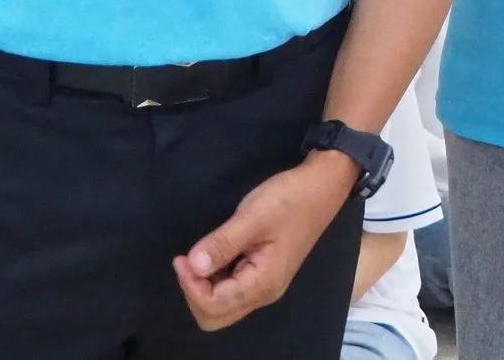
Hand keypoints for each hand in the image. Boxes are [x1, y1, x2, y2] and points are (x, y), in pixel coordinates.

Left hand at [174, 155, 357, 330]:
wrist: (322, 186)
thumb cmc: (290, 199)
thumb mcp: (253, 217)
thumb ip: (222, 243)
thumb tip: (192, 265)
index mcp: (263, 282)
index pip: (214, 304)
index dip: (191, 285)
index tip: (182, 257)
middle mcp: (264, 292)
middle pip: (216, 316)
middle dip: (194, 293)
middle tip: (187, 260)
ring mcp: (265, 285)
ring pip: (222, 306)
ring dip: (202, 288)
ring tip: (196, 257)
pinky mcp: (264, 274)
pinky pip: (231, 291)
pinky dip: (214, 281)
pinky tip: (212, 256)